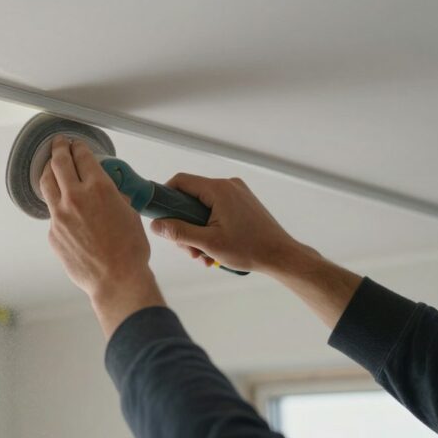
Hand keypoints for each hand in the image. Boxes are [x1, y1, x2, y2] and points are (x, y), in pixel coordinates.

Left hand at [40, 135, 164, 336]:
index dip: (78, 147)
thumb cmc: (129, 250)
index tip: (76, 144)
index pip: (83, 157)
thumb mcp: (130, 213)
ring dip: (48, 169)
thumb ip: (115, 197)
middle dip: (59, 149)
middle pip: (59, 163)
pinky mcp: (53, 232)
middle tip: (59, 143)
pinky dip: (56, 203)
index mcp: (98, 188)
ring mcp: (60, 215)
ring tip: (50, 164)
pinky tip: (60, 203)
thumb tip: (110, 191)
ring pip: (46, 183)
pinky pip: (51, 211)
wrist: (116, 278)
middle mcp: (75, 197)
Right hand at [149, 173, 298, 274]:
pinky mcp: (242, 203)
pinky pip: (216, 210)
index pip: (180, 181)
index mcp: (219, 190)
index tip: (160, 216)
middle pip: (191, 198)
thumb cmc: (249, 249)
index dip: (165, 196)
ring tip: (203, 254)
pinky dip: (210, 227)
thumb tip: (155, 225)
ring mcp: (237, 194)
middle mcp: (228, 186)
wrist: (281, 256)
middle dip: (184, 224)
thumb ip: (179, 232)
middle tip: (188, 248)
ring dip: (197, 230)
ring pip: (202, 207)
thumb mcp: (208, 243)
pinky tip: (214, 249)